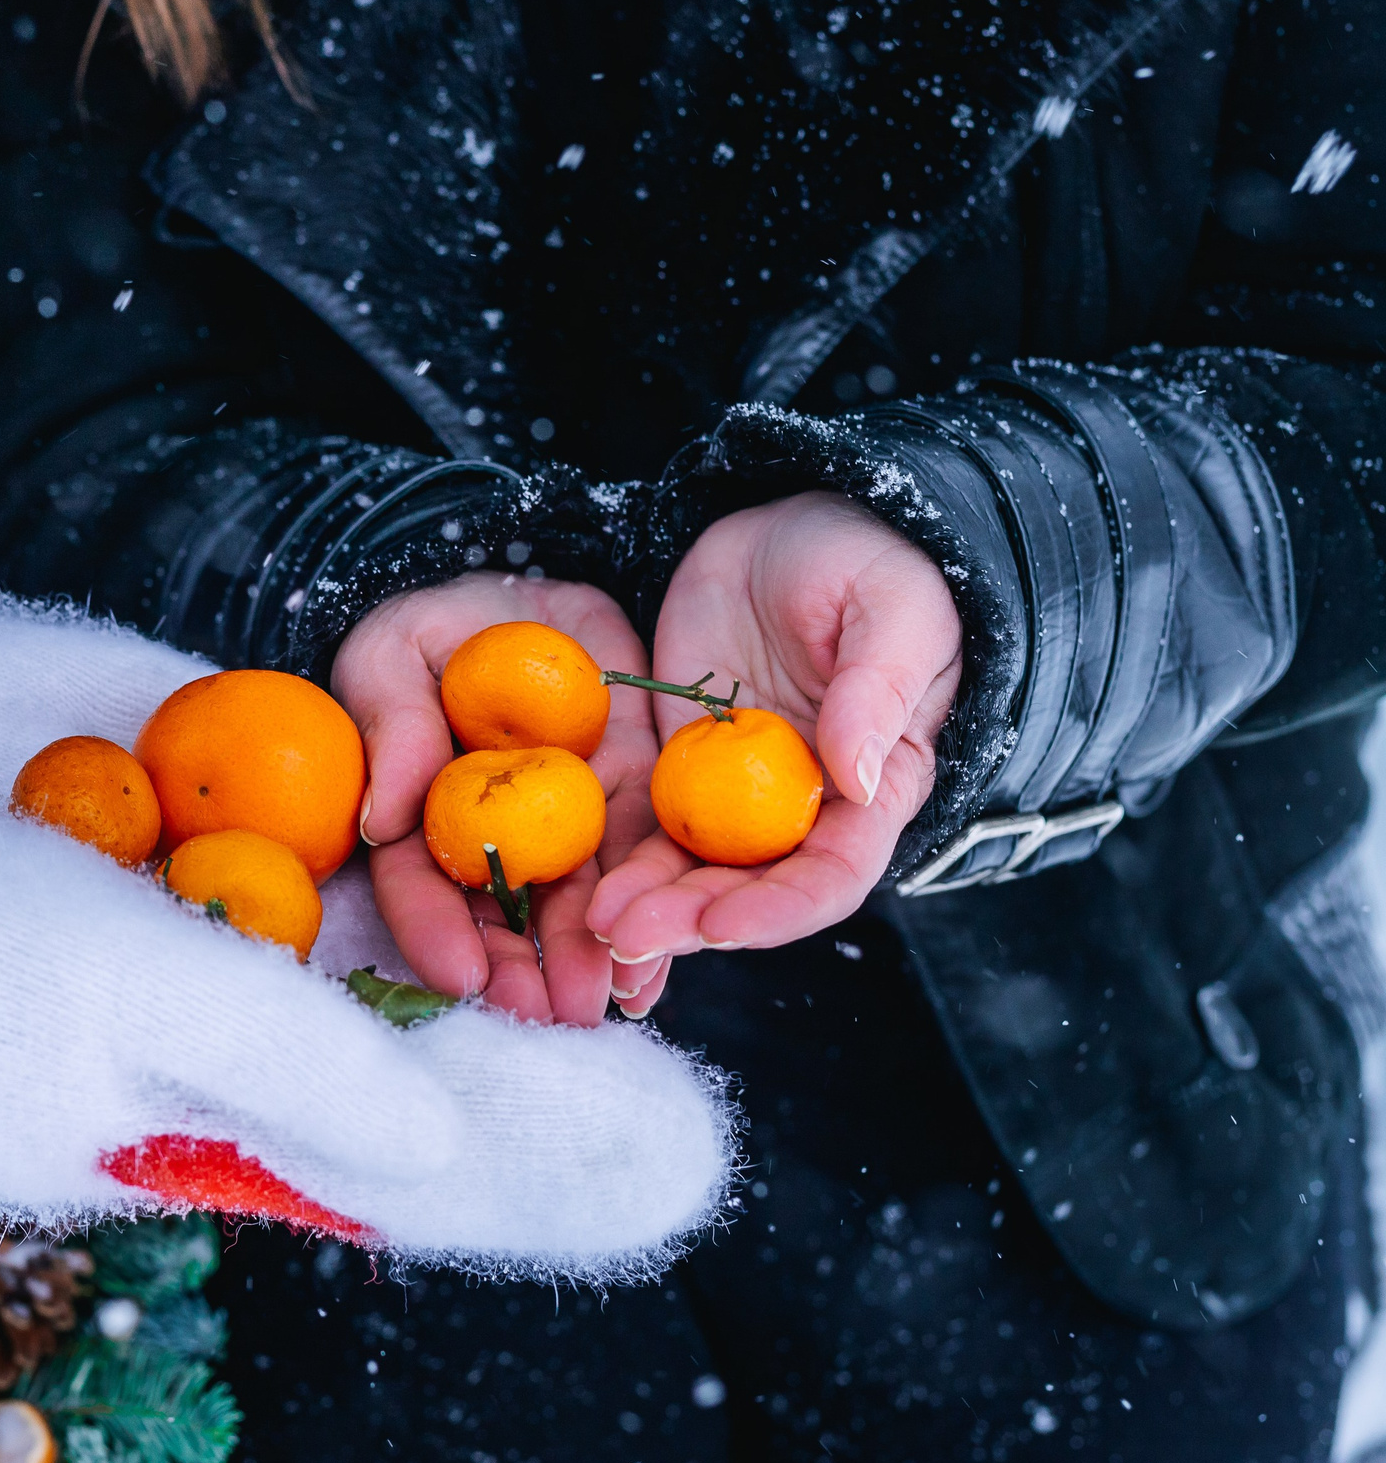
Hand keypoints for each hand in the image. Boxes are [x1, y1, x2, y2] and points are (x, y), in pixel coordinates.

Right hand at [0, 803, 731, 1268]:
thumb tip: (444, 1150)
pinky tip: (415, 923)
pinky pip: (265, 983)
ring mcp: (161, 1052)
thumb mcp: (135, 988)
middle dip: (511, 1085)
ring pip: (336, 1038)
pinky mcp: (131, 988)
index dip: (521, 1140)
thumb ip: (290, 1065)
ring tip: (568, 994)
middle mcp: (197, 1110)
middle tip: (645, 1060)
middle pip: (388, 1103)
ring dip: (446, 1015)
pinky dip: (347, 960)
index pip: (396, 1158)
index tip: (653, 1121)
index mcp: (201, 1137)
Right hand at [332, 573, 660, 1025]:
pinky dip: (650, 919)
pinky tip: (655, 967)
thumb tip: (380, 824)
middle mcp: (496, 834)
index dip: (435, 930)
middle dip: (520, 971)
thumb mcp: (398, 653)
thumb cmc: (445, 624)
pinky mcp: (632, 801)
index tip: (461, 977)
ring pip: (576, 905)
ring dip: (586, 962)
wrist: (534, 594)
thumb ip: (393, 725)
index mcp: (426, 808)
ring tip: (602, 1005)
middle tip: (543, 1014)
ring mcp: (567, 824)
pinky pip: (643, 865)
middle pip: (501, 913)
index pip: (421, 880)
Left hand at [591, 491, 960, 968]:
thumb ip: (876, 690)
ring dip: (643, 904)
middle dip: (689, 921)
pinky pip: (641, 825)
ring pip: (688, 871)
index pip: (832, 873)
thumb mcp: (888, 608)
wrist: (789, 527)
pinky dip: (611, 862)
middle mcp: (804, 810)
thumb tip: (859, 779)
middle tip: (624, 935)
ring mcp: (734, 795)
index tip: (718, 925)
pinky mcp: (675, 770)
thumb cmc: (864, 560)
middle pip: (748, 890)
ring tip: (590, 923)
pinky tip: (573, 890)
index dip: (778, 910)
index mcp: (874, 787)